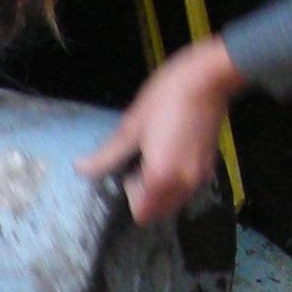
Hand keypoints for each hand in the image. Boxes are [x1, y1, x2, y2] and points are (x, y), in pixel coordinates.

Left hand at [75, 36, 245, 225]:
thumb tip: (82, 168)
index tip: (129, 172)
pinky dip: (176, 180)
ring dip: (161, 190)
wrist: (210, 78)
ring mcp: (199, 176)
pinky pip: (186, 187)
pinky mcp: (209, 167)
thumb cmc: (170, 95)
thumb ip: (107, 155)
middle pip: (158, 212)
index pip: (142, 213)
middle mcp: (183, 183)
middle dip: (146, 196)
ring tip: (156, 156)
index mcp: (161, 177)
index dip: (131, 196)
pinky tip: (172, 152)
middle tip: (140, 164)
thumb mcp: (132, 125)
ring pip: (173, 201)